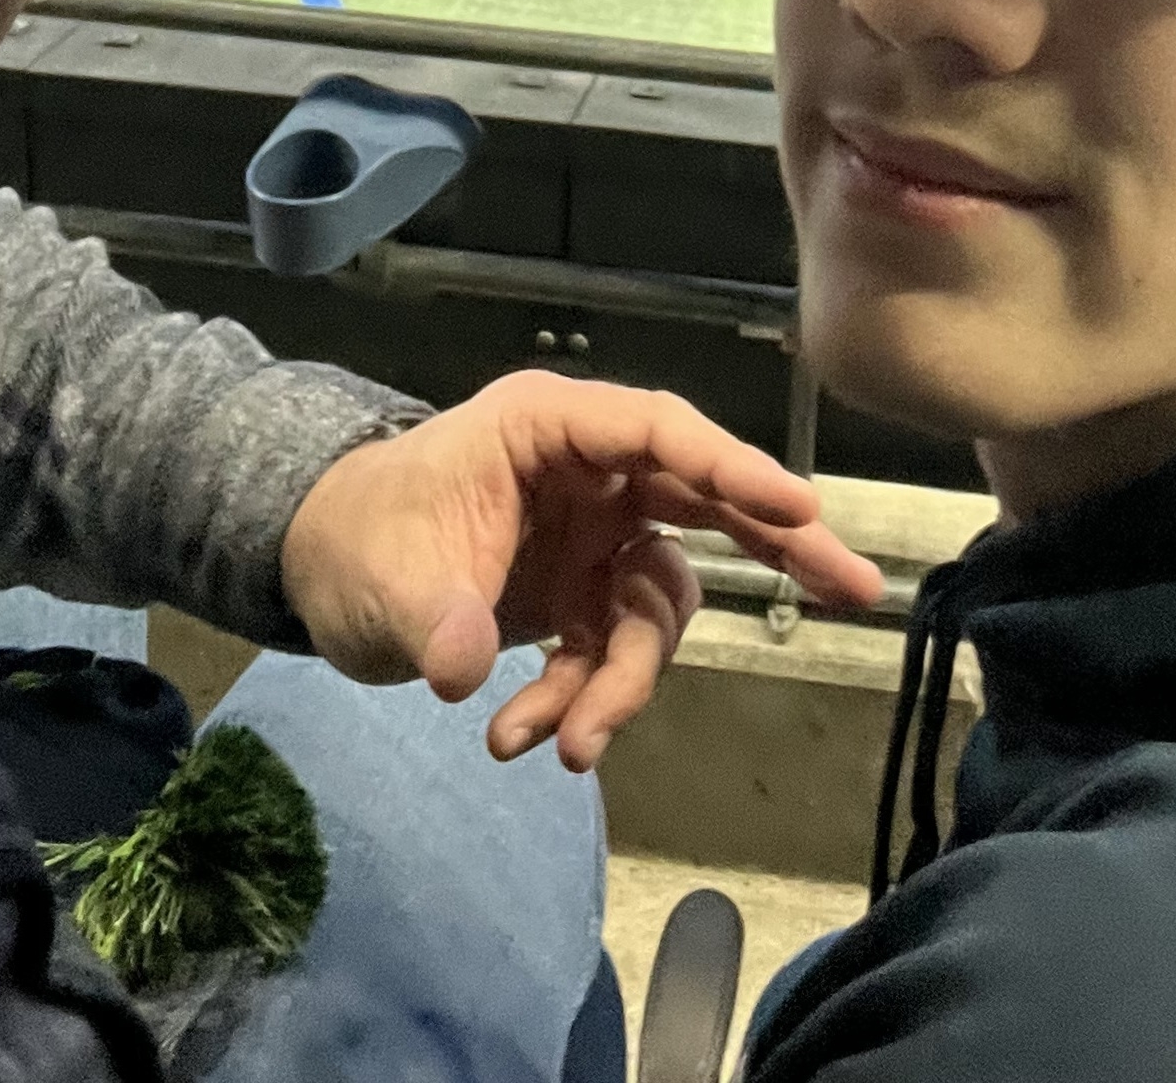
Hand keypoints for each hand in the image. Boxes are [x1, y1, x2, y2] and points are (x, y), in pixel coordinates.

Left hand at [279, 370, 883, 772]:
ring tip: (561, 747)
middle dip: (781, 545)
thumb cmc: (355, 534)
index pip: (661, 433)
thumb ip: (436, 616)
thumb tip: (468, 666)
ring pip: (657, 603)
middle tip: (855, 589)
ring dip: (623, 684)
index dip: (732, 467)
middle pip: (708, 498)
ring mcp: (593, 536)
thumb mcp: (383, 574)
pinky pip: (613, 653)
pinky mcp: (581, 596)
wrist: (320, 571)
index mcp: (549, 429)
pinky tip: (525, 740)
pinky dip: (583, 703)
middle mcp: (589, 475)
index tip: (796, 507)